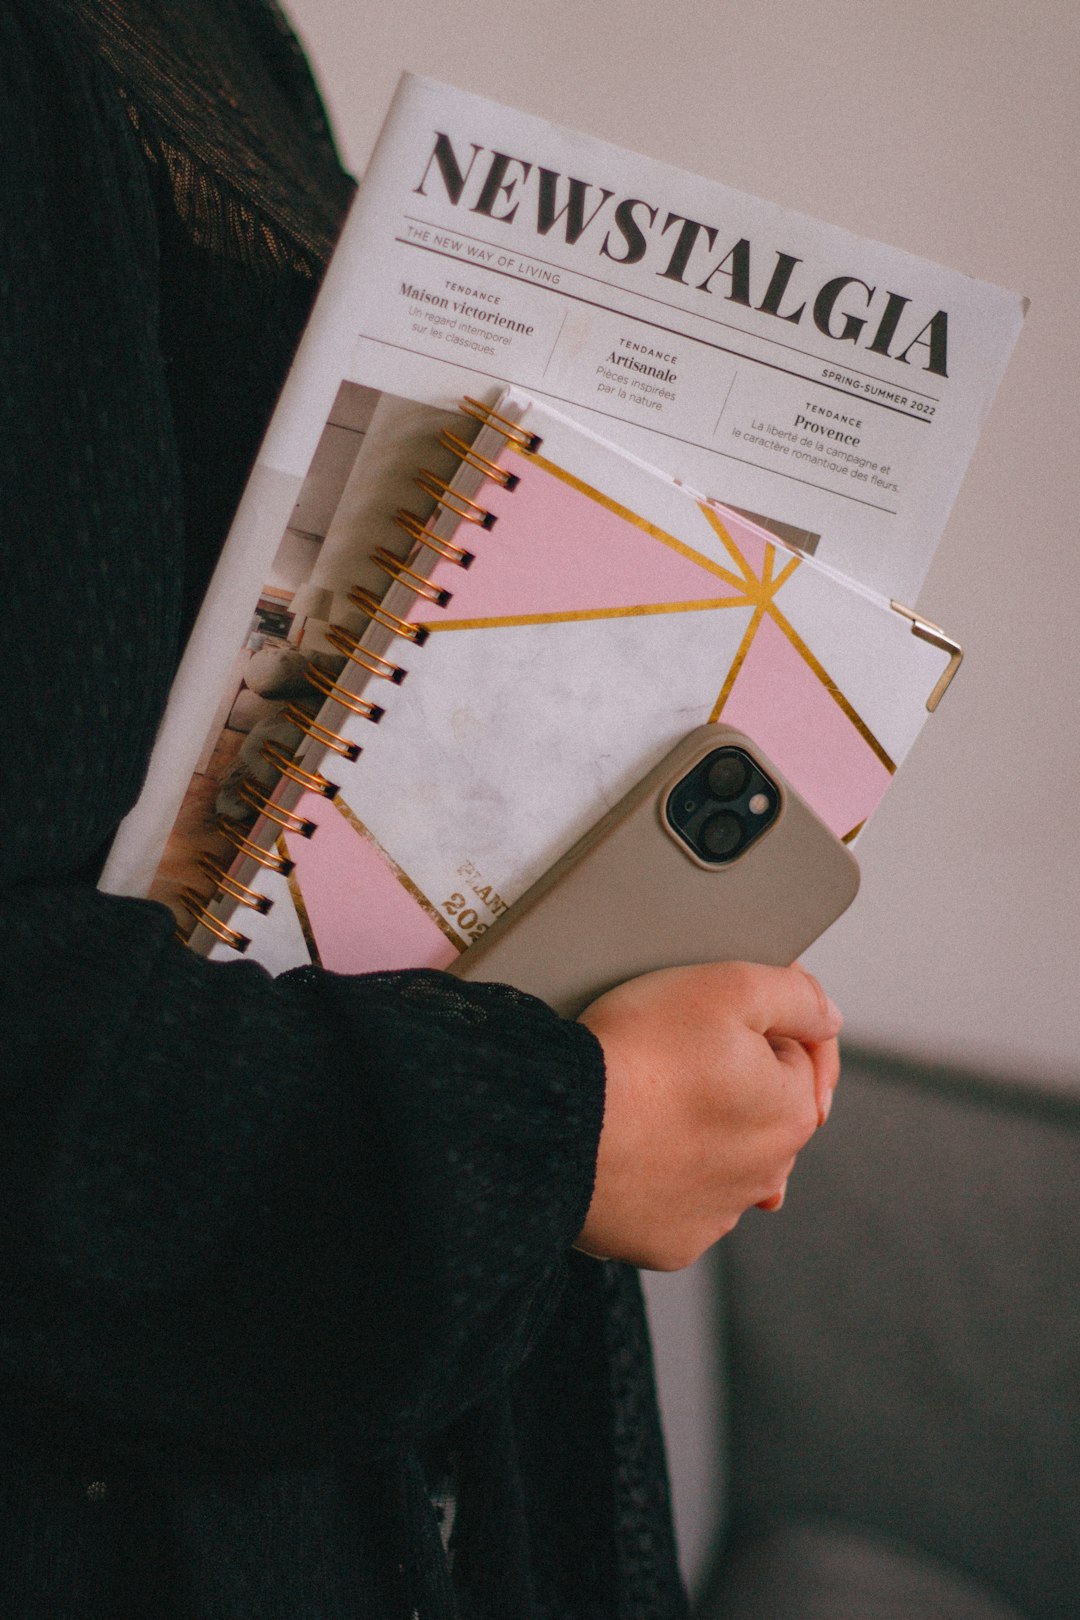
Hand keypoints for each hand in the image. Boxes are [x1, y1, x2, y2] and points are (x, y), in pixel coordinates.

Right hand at [575, 962, 841, 1269]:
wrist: (557, 1126)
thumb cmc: (639, 1052)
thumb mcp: (728, 987)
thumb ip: (796, 995)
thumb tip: (827, 1016)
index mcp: (793, 1112)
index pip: (798, 1055)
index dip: (758, 1025)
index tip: (713, 1017)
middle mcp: (768, 1174)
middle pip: (761, 1111)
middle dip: (733, 1084)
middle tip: (673, 1053)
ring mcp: (717, 1216)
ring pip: (720, 1159)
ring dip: (699, 1132)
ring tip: (648, 1100)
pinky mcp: (670, 1243)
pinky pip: (676, 1202)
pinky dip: (661, 1175)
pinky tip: (632, 1146)